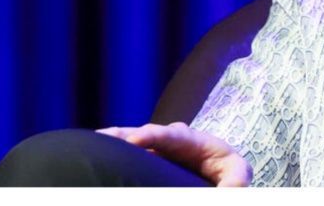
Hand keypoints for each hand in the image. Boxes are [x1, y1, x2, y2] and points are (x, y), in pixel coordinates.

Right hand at [95, 122, 251, 186]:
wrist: (217, 171)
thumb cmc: (227, 171)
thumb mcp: (237, 173)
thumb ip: (235, 180)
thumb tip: (231, 190)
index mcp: (193, 140)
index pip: (173, 134)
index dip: (154, 134)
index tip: (136, 139)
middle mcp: (170, 138)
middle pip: (145, 133)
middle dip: (125, 134)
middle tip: (105, 137)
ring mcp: (155, 147)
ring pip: (129, 139)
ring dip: (111, 141)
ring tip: (91, 142)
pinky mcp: (144, 157)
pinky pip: (123, 152)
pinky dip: (107, 151)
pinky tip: (87, 153)